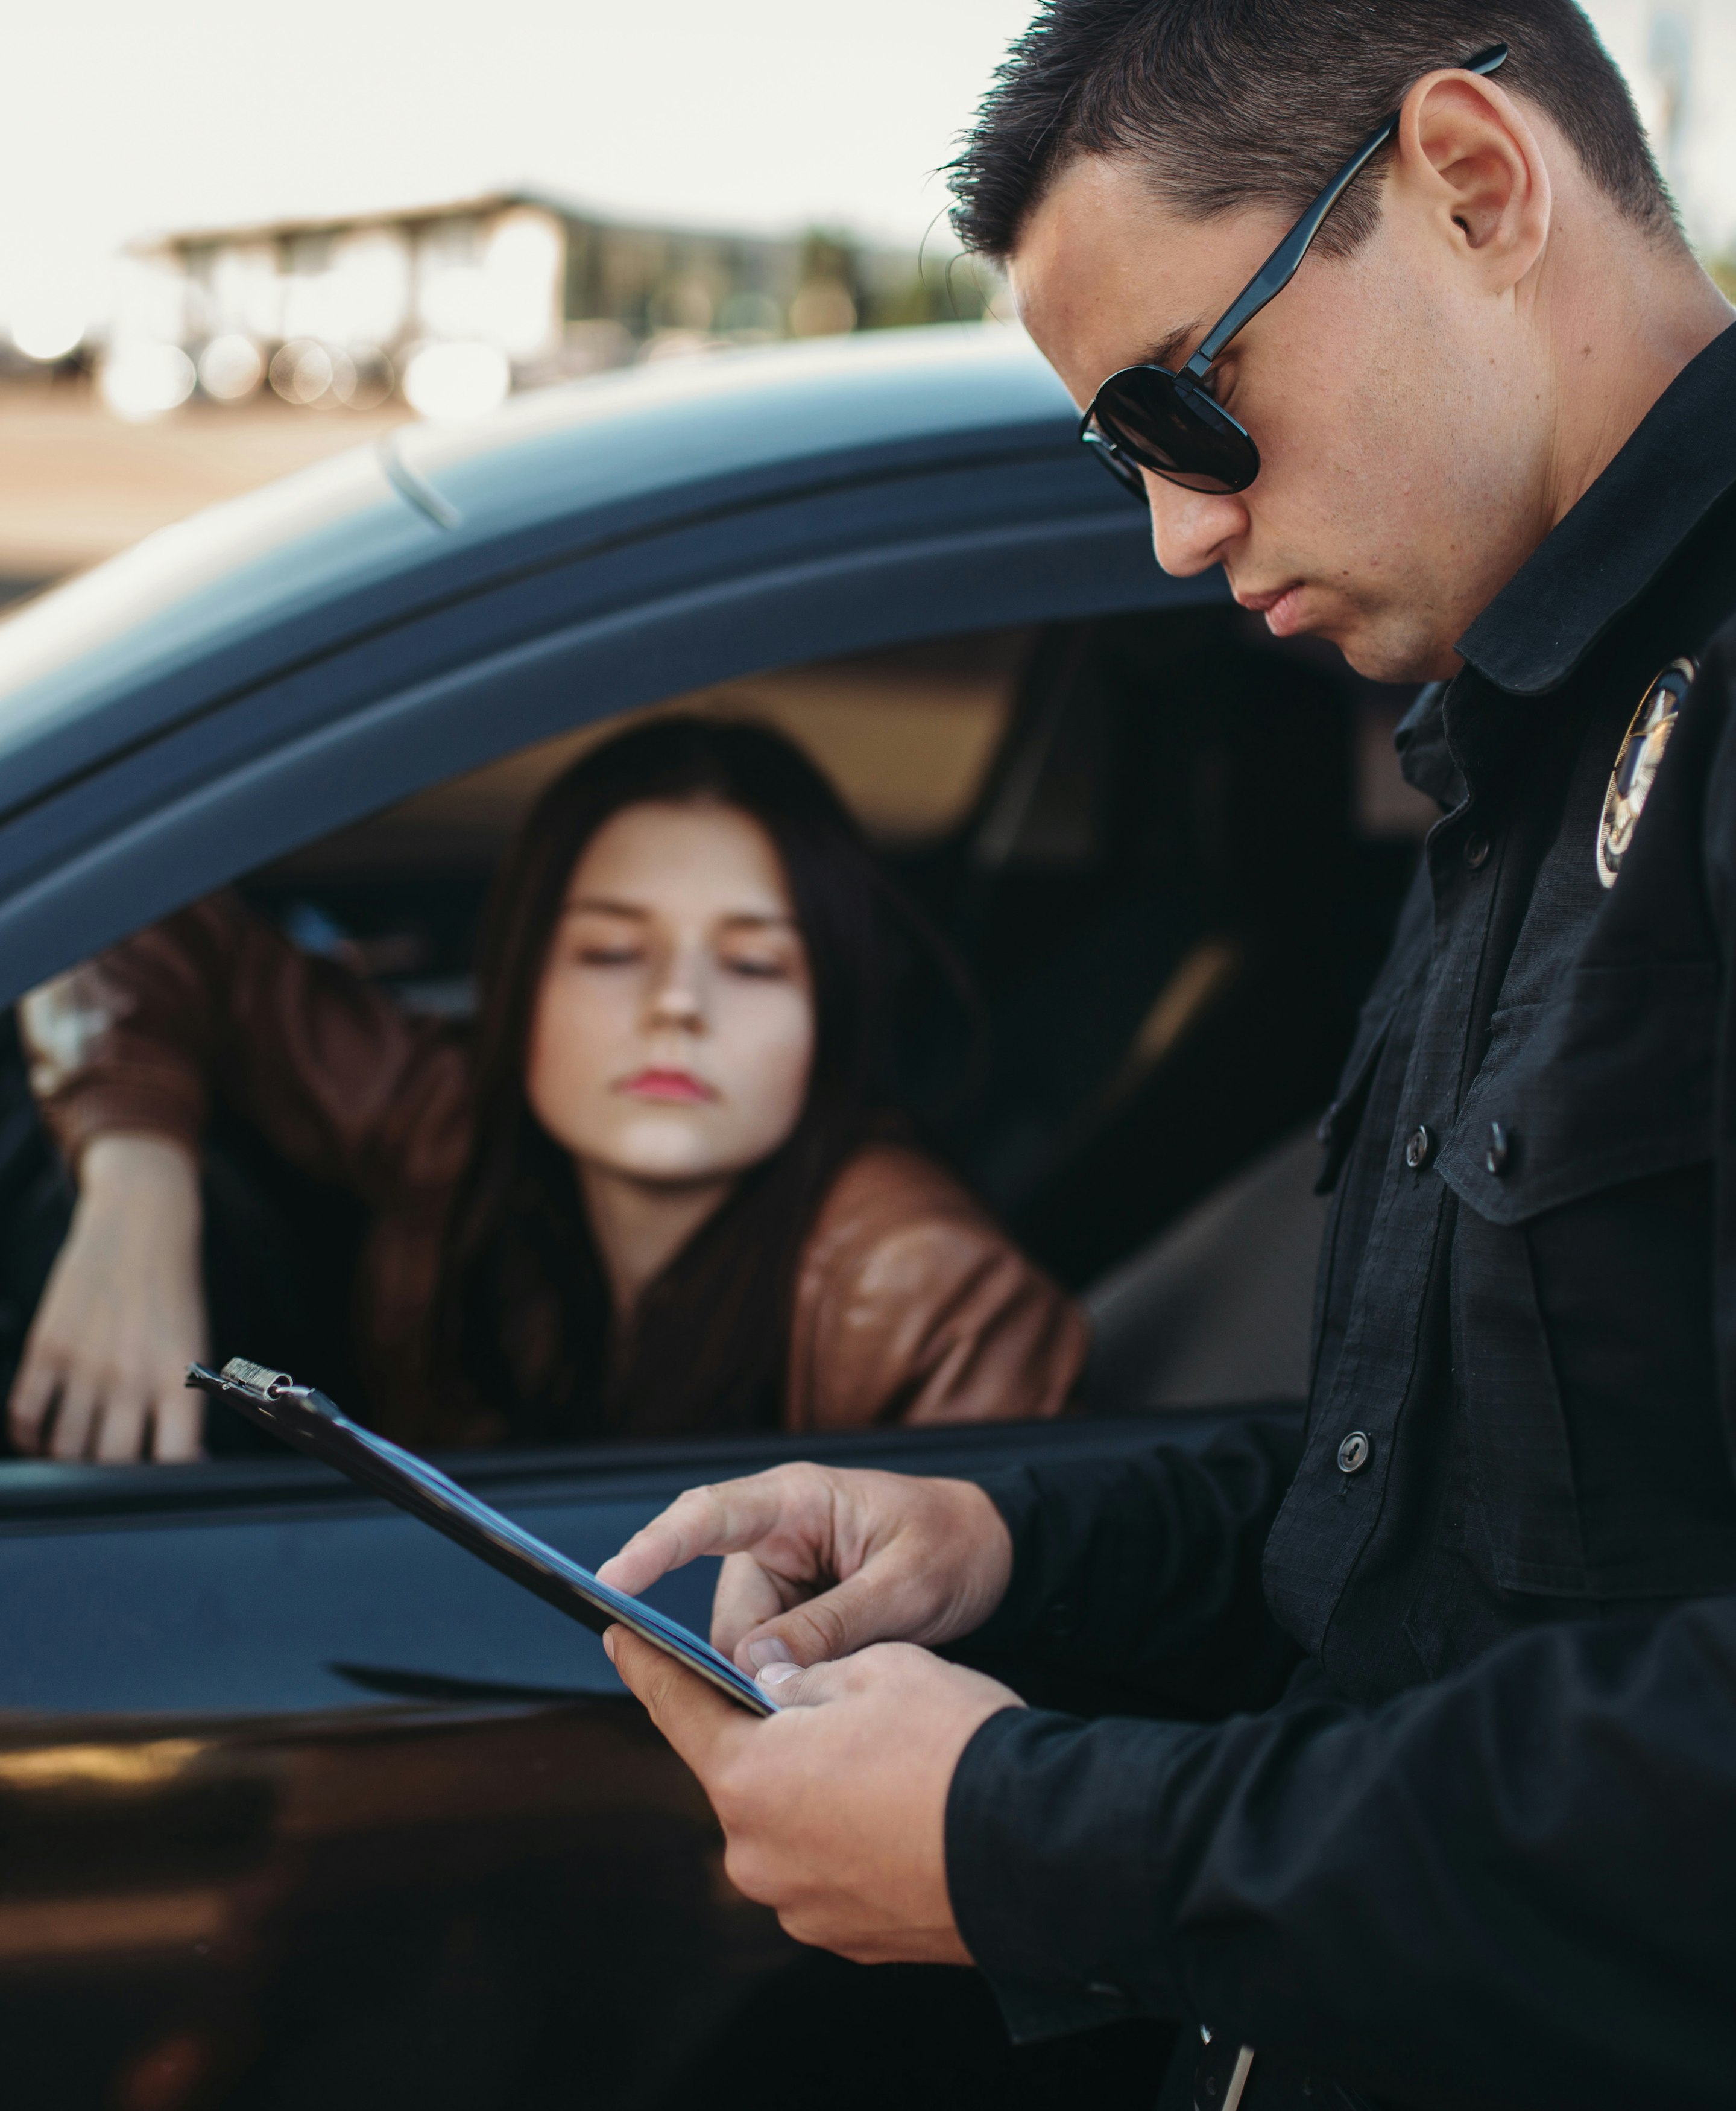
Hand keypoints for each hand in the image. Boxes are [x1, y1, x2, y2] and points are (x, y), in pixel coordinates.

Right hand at [8, 1135, 208, 1462]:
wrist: (143, 1224)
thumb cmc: (174, 1293)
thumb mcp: (196, 1349)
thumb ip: (183, 1404)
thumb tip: (183, 1461)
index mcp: (180, 1378)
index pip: (175, 1460)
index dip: (168, 1489)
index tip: (163, 1494)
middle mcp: (132, 1375)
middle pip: (112, 1465)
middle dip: (112, 1481)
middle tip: (111, 1476)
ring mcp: (85, 1362)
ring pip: (65, 1449)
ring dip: (69, 1462)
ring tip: (77, 1454)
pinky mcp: (47, 1346)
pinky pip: (26, 1415)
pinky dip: (29, 1437)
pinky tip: (42, 1435)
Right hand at [595, 1462, 1013, 1672]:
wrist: (997, 1555)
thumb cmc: (955, 1547)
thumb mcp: (905, 1586)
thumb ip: (832, 1624)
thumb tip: (755, 1667)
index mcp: (796, 1501)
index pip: (708, 1515)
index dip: (656, 1547)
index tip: (612, 1581)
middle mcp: (775, 1536)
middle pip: (725, 1613)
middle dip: (753, 1661)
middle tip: (811, 1692)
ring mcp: (784, 1576)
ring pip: (745, 1647)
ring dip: (784, 1674)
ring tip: (856, 1669)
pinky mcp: (796, 1612)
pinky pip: (771, 1657)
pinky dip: (798, 1677)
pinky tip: (843, 1678)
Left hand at [605, 1624, 1020, 1961]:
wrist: (1038, 1848)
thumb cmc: (954, 1746)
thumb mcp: (876, 1668)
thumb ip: (803, 1674)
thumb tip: (774, 1684)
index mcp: (748, 1777)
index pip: (678, 1707)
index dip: (647, 1664)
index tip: (619, 1638)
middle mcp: (757, 1854)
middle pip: (742, 1772)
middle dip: (770, 1732)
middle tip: (827, 1701)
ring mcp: (801, 1904)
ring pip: (789, 1821)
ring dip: (816, 1788)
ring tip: (886, 1760)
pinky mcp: (847, 1935)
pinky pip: (828, 1867)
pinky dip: (849, 1836)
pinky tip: (899, 1810)